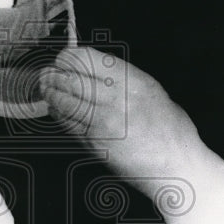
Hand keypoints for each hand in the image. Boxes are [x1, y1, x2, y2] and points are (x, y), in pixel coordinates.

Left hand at [40, 49, 223, 219]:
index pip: (88, 59)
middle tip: (47, 73)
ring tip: (46, 88)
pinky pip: (69, 124)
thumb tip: (98, 72)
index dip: (69, 58)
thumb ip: (125, 81)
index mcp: (132, 81)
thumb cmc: (171, 132)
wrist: (177, 166)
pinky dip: (58, 114)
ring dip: (51, 93)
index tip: (63, 59)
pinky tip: (55, 109)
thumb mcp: (153, 93)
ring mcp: (103, 122)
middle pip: (71, 78)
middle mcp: (115, 98)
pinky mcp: (96, 143)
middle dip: (54, 74)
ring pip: (65, 101)